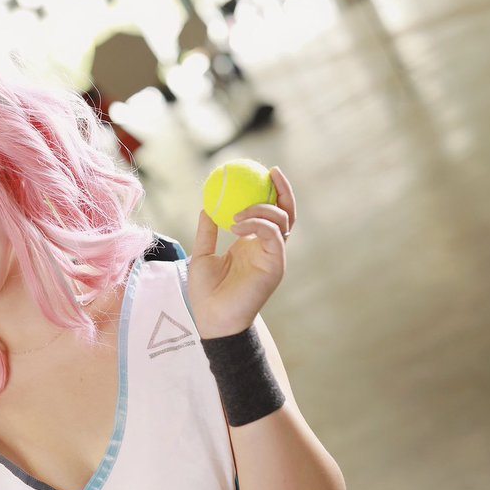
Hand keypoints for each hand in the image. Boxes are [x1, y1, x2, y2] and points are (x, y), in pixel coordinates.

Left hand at [188, 167, 296, 338]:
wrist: (211, 318)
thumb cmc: (205, 292)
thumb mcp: (202, 254)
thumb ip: (207, 230)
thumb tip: (206, 205)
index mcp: (253, 244)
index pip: (269, 213)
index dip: (270, 192)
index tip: (262, 171)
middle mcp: (268, 248)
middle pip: (286, 213)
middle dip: (283, 190)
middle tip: (271, 172)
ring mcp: (274, 257)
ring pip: (282, 222)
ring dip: (262, 210)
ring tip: (236, 214)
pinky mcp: (275, 266)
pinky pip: (273, 237)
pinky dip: (258, 225)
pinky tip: (237, 224)